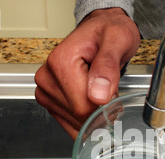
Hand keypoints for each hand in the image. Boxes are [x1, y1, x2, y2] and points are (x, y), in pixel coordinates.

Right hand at [34, 8, 139, 139]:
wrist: (101, 30)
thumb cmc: (109, 32)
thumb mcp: (118, 40)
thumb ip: (108, 66)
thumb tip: (99, 94)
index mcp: (61, 62)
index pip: (82, 107)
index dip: (104, 108)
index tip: (115, 95)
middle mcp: (48, 77)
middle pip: (78, 115)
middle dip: (99, 111)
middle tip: (110, 91)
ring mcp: (46, 89)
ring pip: (74, 122)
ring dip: (93, 115)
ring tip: (100, 92)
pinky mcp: (49, 99)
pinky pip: (68, 123)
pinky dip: (84, 120)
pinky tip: (92, 104)